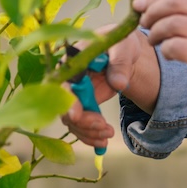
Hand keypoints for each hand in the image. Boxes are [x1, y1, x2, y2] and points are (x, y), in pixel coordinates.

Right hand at [60, 28, 149, 151]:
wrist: (123, 54)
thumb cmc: (120, 45)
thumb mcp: (124, 47)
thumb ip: (120, 63)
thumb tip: (118, 83)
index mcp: (73, 61)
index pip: (63, 82)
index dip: (66, 100)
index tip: (76, 116)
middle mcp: (68, 80)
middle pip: (64, 106)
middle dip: (82, 121)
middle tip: (103, 127)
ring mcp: (74, 95)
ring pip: (72, 120)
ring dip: (88, 132)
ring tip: (108, 134)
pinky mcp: (83, 106)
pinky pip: (81, 125)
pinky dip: (90, 136)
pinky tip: (102, 142)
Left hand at [135, 0, 186, 110]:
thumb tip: (160, 5)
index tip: (139, 6)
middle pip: (174, 4)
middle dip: (152, 12)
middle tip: (143, 23)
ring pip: (171, 24)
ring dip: (156, 33)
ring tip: (154, 42)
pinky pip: (175, 46)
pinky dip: (167, 50)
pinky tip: (169, 55)